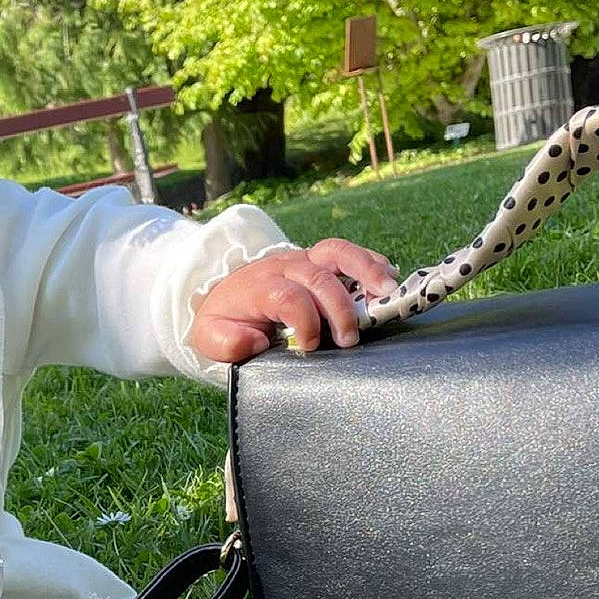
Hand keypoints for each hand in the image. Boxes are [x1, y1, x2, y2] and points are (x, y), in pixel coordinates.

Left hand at [188, 238, 399, 363]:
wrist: (224, 292)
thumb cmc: (225, 319)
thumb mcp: (210, 336)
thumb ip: (225, 343)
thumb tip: (256, 341)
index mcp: (259, 287)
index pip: (288, 296)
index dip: (305, 321)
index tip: (311, 346)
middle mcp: (283, 267)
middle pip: (318, 277)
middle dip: (339, 308)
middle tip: (350, 339)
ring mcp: (302, 259)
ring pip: (336, 252)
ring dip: (365, 269)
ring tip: (388, 291)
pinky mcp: (317, 259)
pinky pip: (345, 251)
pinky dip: (369, 260)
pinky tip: (388, 276)